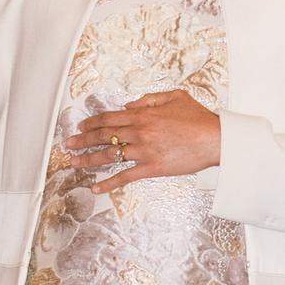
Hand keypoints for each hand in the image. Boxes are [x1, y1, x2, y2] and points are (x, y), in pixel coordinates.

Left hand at [65, 89, 220, 192]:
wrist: (216, 138)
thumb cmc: (198, 117)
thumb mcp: (173, 96)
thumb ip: (148, 99)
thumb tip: (129, 106)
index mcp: (142, 115)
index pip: (109, 118)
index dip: (92, 122)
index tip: (80, 127)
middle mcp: (139, 132)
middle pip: (104, 135)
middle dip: (83, 140)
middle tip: (68, 145)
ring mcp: (144, 151)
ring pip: (110, 155)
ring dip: (89, 159)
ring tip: (74, 163)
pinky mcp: (152, 168)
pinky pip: (125, 176)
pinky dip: (109, 183)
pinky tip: (96, 187)